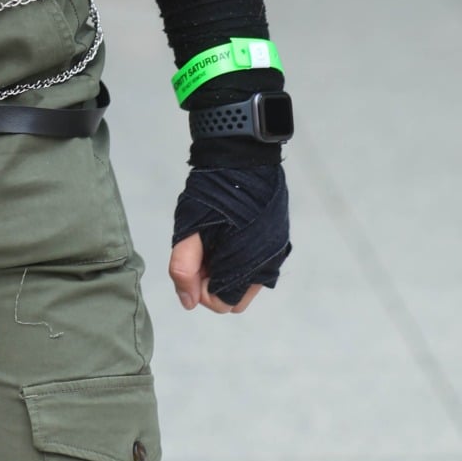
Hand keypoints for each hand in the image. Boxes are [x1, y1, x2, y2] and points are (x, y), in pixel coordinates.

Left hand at [170, 163, 289, 312]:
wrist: (242, 157)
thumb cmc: (212, 192)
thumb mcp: (189, 229)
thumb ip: (183, 269)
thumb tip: (187, 302)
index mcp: (246, 265)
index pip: (220, 303)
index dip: (199, 287)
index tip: (192, 262)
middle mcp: (266, 264)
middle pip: (234, 297)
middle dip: (212, 282)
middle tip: (201, 252)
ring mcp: (275, 253)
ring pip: (245, 282)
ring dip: (226, 271)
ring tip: (213, 241)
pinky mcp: (277, 241)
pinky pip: (256, 265)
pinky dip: (239, 259)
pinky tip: (227, 235)